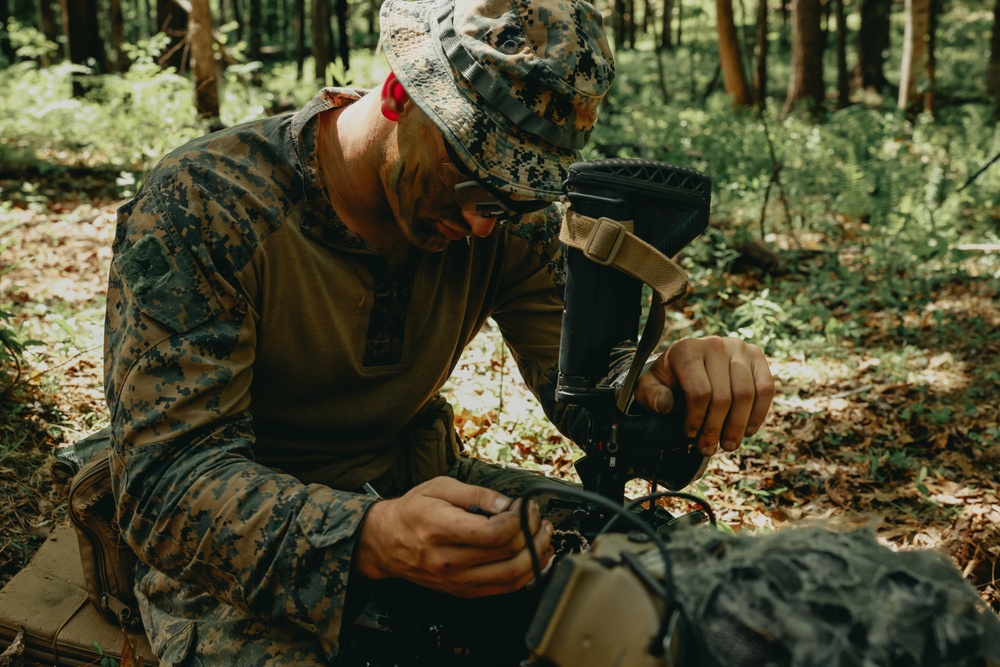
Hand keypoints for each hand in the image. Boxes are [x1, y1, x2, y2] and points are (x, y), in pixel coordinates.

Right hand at [353, 477, 553, 597]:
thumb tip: (507, 504)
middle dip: (532, 534)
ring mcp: (455, 580)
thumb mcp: (440, 487)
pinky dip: (526, 574)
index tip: (525, 506)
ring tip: (543, 536)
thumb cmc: (413, 511)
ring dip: (536, 556)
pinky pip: (503, 589)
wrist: (386, 543)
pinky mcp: (462, 591)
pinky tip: (534, 557)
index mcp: (440, 528)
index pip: (492, 533)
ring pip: (510, 577)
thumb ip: (476, 494)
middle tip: (538, 517)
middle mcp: (447, 560)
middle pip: (506, 554)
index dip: (518, 519)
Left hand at [633, 336, 773, 456]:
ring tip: (728, 445)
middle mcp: (715, 345)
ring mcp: (738, 348)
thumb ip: (650, 396)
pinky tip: (748, 430)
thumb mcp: (648, 387)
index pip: (699, 392)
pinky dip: (759, 413)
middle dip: (717, 429)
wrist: (686, 363)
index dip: (697, 419)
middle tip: (710, 449)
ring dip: (738, 426)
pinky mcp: (756, 356)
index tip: (691, 436)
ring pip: (747, 394)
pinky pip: (766, 387)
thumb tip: (665, 406)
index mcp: (687, 349)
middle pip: (724, 396)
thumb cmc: (667, 379)